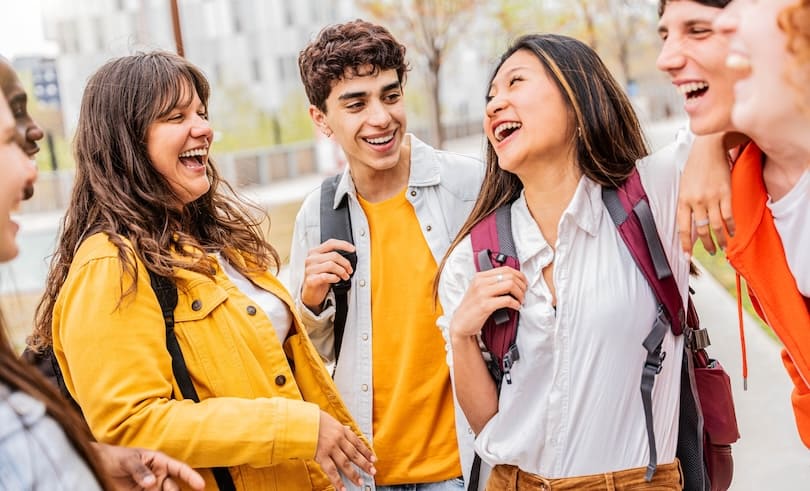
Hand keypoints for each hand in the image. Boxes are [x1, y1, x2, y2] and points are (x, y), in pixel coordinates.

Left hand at [93, 443, 204, 490]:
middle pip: (173, 488)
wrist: (99, 466)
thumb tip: (151, 482)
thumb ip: (139, 470)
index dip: (191, 476)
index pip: (179, 469)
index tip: (200, 485)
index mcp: (159, 461)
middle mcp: (158, 476)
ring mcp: (150, 488)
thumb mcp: (127, 460)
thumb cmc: (115, 457)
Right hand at [301, 239, 355, 312]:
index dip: (344, 245)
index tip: (353, 249)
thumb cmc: (319, 277)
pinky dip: (334, 278)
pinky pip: (326, 276)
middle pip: (334, 255)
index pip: (331, 243)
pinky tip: (336, 279)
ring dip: (342, 271)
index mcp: (314, 252)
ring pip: (331, 265)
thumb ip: (333, 258)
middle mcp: (311, 259)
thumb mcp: (325, 264)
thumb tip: (348, 257)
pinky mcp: (310, 280)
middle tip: (349, 270)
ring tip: (345, 276)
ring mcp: (310, 269)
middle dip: (345, 263)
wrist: (310, 293)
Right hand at [314, 411, 375, 490]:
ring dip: (354, 474)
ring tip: (360, 482)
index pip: (357, 442)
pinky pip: (331, 471)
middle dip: (364, 463)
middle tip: (372, 471)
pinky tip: (342, 488)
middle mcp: (338, 439)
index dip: (366, 451)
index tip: (373, 458)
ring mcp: (331, 448)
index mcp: (341, 430)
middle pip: (354, 453)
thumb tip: (347, 429)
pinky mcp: (321, 455)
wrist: (302, 419)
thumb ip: (339, 427)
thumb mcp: (330, 420)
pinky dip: (337, 481)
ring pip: (345, 463)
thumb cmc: (313, 419)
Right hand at [449, 266, 526, 341]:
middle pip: (510, 276)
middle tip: (524, 294)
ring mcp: (482, 293)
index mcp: (480, 276)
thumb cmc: (472, 308)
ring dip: (520, 294)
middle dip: (522, 285)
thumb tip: (513, 281)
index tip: (524, 283)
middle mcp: (480, 282)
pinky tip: (516, 307)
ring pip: (510, 285)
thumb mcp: (479, 290)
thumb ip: (492, 283)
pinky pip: (507, 300)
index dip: (519, 275)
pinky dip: (516, 304)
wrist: (460, 323)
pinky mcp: (485, 305)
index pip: (505, 269)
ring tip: (520, 301)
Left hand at [677, 133, 734, 254]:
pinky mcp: (726, 193)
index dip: (686, 244)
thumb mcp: (683, 185)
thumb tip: (689, 223)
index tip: (687, 256)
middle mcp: (696, 201)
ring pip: (716, 226)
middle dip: (706, 245)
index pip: (683, 228)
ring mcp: (712, 198)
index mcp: (683, 200)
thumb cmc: (695, 165)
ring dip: (721, 240)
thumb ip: (686, 204)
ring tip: (723, 247)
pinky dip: (732, 227)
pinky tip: (733, 232)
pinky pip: (729, 216)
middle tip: (710, 252)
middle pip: (701, 230)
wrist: (709, 148)